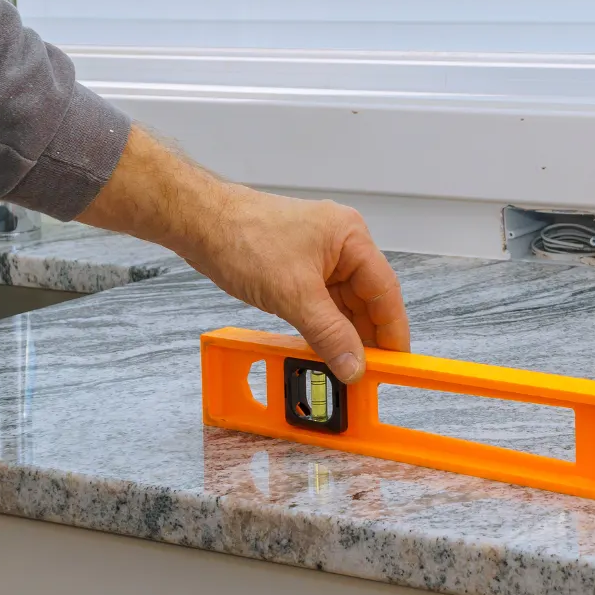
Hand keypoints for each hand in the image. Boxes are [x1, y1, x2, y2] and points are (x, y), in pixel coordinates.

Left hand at [76, 126, 409, 381]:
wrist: (198, 222)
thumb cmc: (243, 237)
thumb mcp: (294, 295)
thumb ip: (329, 334)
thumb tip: (354, 365)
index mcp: (350, 238)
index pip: (385, 291)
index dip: (392, 330)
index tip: (396, 362)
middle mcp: (340, 244)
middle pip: (366, 299)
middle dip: (365, 337)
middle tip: (365, 372)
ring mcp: (318, 256)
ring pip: (342, 304)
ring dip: (341, 334)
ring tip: (342, 366)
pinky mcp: (297, 267)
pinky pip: (320, 303)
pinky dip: (322, 326)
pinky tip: (320, 349)